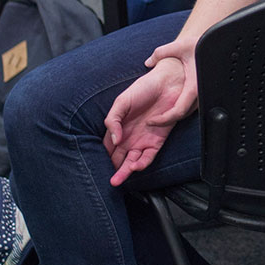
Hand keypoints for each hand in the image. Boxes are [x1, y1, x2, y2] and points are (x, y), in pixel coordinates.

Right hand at [102, 39, 198, 184]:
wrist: (167, 83)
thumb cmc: (143, 89)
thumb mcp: (122, 102)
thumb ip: (113, 120)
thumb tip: (113, 139)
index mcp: (119, 128)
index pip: (109, 147)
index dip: (103, 157)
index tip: (97, 168)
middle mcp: (130, 137)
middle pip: (120, 158)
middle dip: (114, 170)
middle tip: (109, 181)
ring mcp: (144, 140)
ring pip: (133, 161)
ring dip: (126, 171)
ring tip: (118, 180)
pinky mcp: (157, 141)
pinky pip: (149, 156)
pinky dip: (142, 163)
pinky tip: (135, 166)